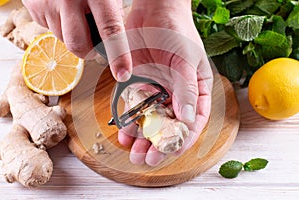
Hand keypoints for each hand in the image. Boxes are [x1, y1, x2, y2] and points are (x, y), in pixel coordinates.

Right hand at [22, 0, 131, 81]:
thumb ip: (114, 8)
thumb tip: (120, 36)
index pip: (110, 31)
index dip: (118, 56)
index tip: (123, 74)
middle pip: (79, 46)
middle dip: (89, 51)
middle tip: (95, 41)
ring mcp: (47, 3)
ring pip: (62, 39)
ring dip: (73, 35)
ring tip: (78, 14)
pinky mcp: (32, 6)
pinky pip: (48, 28)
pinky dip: (59, 25)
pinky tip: (64, 9)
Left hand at [118, 0, 212, 165]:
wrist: (153, 9)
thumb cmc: (177, 31)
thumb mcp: (186, 61)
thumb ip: (186, 90)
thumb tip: (187, 120)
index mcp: (195, 90)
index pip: (192, 121)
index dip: (181, 140)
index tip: (169, 152)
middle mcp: (176, 93)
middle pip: (168, 125)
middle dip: (157, 144)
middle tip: (146, 159)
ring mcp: (156, 89)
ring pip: (149, 120)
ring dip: (141, 137)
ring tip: (133, 152)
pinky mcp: (138, 84)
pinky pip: (133, 106)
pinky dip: (128, 120)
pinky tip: (123, 132)